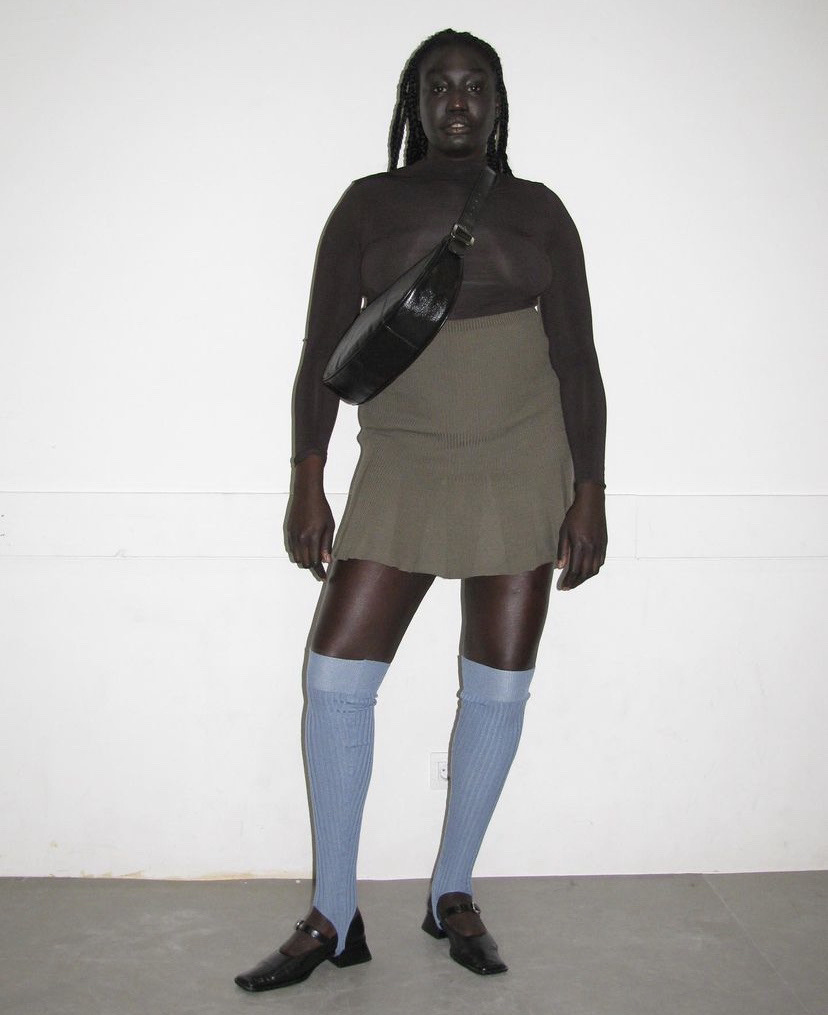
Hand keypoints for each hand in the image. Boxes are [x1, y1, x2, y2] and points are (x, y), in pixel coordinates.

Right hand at [285, 456, 333, 580]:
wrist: (306, 494)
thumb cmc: (321, 509)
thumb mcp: (329, 526)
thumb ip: (327, 545)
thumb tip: (326, 561)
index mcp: (312, 538)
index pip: (314, 562)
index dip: (320, 572)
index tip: (324, 578)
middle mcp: (300, 539)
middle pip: (304, 563)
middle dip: (313, 567)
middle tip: (321, 568)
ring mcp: (293, 536)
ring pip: (296, 558)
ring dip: (305, 560)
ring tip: (314, 558)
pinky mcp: (288, 532)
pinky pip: (292, 549)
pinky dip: (298, 553)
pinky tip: (306, 550)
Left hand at [555, 481, 606, 590]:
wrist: (592, 502)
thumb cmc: (575, 515)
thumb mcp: (564, 532)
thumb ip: (563, 550)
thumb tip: (560, 567)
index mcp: (580, 545)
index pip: (575, 570)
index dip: (569, 580)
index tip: (564, 587)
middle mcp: (592, 548)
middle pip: (585, 573)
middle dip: (576, 582)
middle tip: (569, 587)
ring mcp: (600, 546)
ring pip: (594, 569)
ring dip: (585, 578)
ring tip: (577, 581)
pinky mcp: (604, 543)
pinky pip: (600, 562)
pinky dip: (594, 569)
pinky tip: (587, 571)